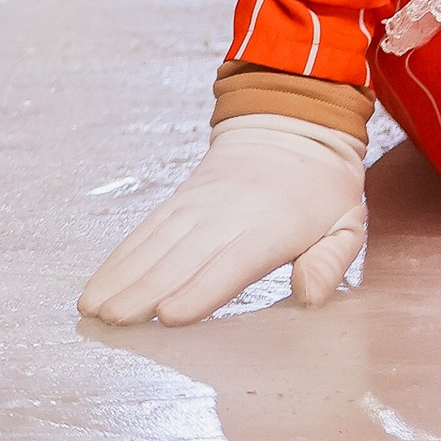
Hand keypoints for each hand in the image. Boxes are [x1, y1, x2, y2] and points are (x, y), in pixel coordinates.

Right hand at [78, 114, 367, 326]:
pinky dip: (120, 257)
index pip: (232, 262)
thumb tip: (311, 295)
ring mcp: (199, 204)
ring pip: (155, 242)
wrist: (294, 120)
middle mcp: (229, 213)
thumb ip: (332, 260)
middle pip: (182, 256)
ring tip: (93, 308)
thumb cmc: (323, 187)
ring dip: (122, 275)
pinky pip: (146, 230)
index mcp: (273, 225)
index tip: (169, 315)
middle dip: (146, 289)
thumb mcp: (348, 221)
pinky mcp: (181, 200)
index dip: (200, 289)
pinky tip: (99, 283)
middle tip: (113, 321)